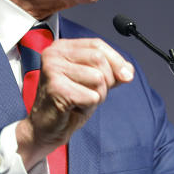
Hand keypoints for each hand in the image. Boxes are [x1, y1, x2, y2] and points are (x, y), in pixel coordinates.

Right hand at [16, 38, 133, 168]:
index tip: (127, 75)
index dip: (116, 60)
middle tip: (92, 93)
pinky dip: (89, 106)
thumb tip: (128, 71)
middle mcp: (54, 54)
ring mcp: (53, 70)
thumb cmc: (68, 103)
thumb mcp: (92, 82)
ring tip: (80, 101)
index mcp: (62, 47)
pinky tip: (74, 108)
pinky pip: (92, 96)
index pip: (97, 45)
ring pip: (98, 78)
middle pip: (99, 59)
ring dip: (97, 95)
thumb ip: (110, 71)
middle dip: (107, 80)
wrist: (45, 128)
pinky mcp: (56, 89)